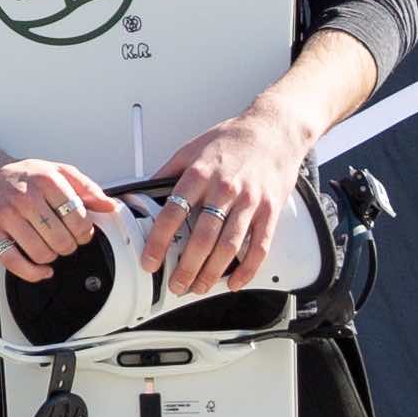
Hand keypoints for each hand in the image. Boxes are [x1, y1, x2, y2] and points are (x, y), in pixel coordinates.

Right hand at [0, 149, 119, 272]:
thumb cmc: (19, 175)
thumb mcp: (56, 171)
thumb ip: (85, 188)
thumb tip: (109, 206)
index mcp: (46, 180)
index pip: (78, 218)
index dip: (84, 232)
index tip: (80, 232)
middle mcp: (25, 197)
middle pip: (61, 239)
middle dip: (68, 246)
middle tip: (64, 241)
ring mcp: (5, 214)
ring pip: (41, 253)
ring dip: (51, 257)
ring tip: (49, 247)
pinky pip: (14, 263)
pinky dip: (32, 273)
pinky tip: (40, 269)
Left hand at [147, 101, 318, 295]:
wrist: (274, 130)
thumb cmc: (233, 139)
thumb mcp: (192, 148)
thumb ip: (168, 172)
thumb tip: (142, 191)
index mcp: (200, 174)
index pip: (172, 214)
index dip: (158, 242)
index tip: (150, 261)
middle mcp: (224, 189)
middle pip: (202, 238)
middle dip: (186, 268)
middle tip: (175, 284)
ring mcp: (249, 202)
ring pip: (229, 247)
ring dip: (212, 273)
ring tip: (199, 286)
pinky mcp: (270, 211)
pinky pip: (259, 247)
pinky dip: (247, 270)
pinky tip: (235, 281)